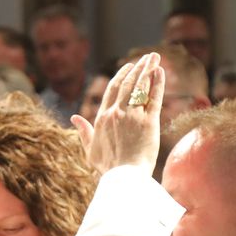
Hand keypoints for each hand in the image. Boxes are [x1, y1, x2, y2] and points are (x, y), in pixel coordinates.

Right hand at [70, 53, 163, 176]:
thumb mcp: (90, 149)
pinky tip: (161, 72)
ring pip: (140, 87)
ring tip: (155, 57)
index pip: (112, 89)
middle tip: (147, 57)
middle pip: (128, 83)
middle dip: (138, 67)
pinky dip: (158, 83)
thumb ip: (84, 131)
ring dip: (148, 69)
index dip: (122, 75)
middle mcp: (117, 113)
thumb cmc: (108, 168)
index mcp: (102, 117)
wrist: (124, 178)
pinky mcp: (149, 122)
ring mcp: (133, 116)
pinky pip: (154, 98)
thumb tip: (74, 117)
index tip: (129, 67)